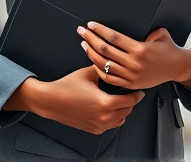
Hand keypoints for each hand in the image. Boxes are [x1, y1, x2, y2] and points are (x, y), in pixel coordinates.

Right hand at [4, 66, 144, 134]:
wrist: (51, 101)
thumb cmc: (67, 87)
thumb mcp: (88, 73)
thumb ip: (103, 67)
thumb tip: (113, 61)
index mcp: (105, 103)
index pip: (130, 101)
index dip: (137, 94)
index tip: (139, 89)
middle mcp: (103, 117)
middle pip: (128, 111)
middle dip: (131, 101)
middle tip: (131, 91)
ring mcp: (98, 125)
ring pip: (121, 120)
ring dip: (124, 110)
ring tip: (121, 99)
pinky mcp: (93, 129)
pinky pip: (111, 125)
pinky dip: (115, 117)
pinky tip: (111, 107)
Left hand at [77, 22, 190, 90]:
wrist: (177, 68)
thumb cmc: (168, 49)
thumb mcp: (159, 34)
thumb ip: (145, 30)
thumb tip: (131, 25)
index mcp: (140, 49)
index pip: (114, 37)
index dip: (100, 30)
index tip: (91, 24)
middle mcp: (133, 63)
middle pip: (105, 49)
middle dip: (91, 38)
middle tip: (82, 31)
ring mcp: (131, 75)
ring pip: (104, 65)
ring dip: (91, 53)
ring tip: (84, 44)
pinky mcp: (130, 84)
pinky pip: (109, 79)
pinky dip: (99, 70)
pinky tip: (93, 61)